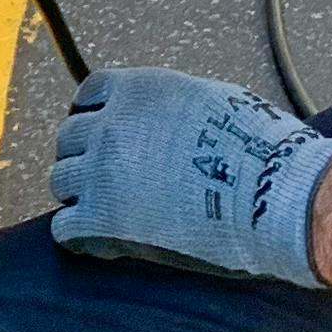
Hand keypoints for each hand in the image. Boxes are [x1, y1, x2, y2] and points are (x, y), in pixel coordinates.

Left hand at [46, 66, 331, 288]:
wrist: (270, 194)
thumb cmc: (258, 149)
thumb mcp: (212, 101)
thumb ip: (173, 107)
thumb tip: (169, 119)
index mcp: (138, 90)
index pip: (90, 93)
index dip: (94, 114)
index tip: (101, 129)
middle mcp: (110, 125)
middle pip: (69, 138)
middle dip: (85, 155)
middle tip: (106, 176)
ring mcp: (100, 172)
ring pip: (61, 180)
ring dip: (80, 194)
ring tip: (106, 210)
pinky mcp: (100, 219)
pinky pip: (65, 227)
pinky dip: (79, 234)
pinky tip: (100, 241)